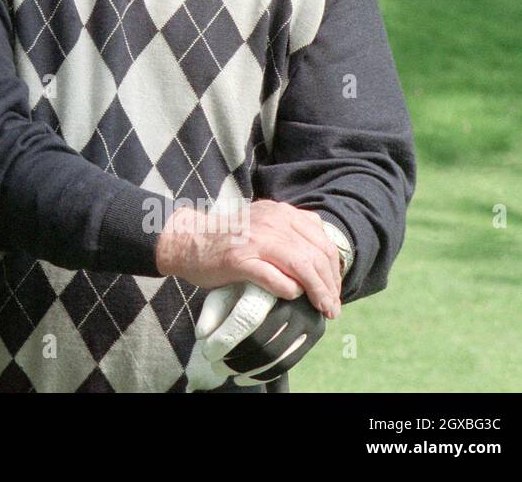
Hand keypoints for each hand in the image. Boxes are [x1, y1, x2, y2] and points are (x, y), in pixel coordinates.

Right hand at [154, 200, 342, 317]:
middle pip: (316, 256)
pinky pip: (275, 278)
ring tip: (323, 308)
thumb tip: (322, 261)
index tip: (334, 288)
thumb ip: (289, 233)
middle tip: (332, 306)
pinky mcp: (239, 259)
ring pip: (302, 267)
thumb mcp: (263, 224)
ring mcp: (256, 240)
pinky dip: (289, 290)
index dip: (335, 269)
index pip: (322, 241)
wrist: (186, 239)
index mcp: (281, 212)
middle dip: (330, 285)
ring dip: (317, 292)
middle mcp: (272, 221)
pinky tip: (292, 296)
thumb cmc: (226, 239)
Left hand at [194, 282, 326, 386]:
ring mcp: (307, 315)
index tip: (207, 353)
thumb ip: (212, 310)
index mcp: (268, 282)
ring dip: (247, 369)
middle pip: (261, 341)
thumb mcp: (225, 290)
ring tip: (226, 371)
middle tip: (215, 365)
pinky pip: (288, 361)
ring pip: (275, 355)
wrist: (283, 277)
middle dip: (234, 359)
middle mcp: (292, 298)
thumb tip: (202, 335)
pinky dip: (264, 374)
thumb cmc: (244, 286)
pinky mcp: (315, 331)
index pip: (246, 318)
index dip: (225, 339)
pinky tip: (243, 378)